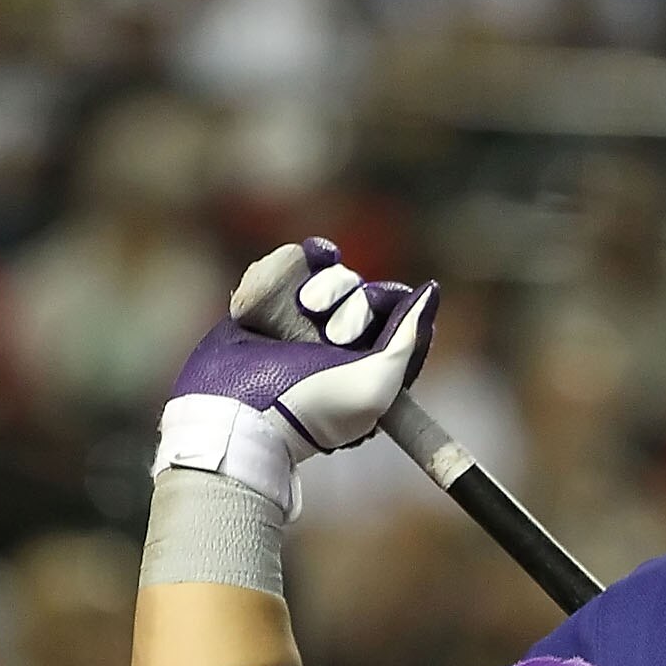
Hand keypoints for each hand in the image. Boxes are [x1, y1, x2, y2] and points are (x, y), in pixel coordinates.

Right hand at [154, 238, 437, 514]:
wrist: (237, 412)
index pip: (394, 316)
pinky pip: (293, 265)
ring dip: (331, 284)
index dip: (391, 304)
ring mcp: (299, 321)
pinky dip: (306, 256)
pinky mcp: (264, 303)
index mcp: (368, 364)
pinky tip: (314, 253)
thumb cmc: (312, 406)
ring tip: (309, 306)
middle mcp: (335, 342)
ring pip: (332, 278)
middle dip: (355, 301)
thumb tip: (429, 292)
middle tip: (333, 331)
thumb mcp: (377, 384)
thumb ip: (407, 339)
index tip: (378, 306)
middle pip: (363, 294)